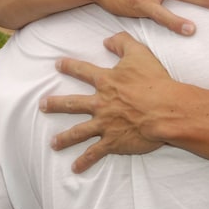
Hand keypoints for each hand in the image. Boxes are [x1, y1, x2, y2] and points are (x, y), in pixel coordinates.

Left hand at [40, 32, 173, 171]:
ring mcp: (105, 124)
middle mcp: (101, 103)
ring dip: (64, 138)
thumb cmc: (154, 81)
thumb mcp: (139, 53)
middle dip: (56, 104)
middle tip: (43, 105)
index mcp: (106, 82)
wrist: (165, 110)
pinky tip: (75, 168)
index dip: (70, 66)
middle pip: (73, 103)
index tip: (58, 64)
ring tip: (53, 143)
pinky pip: (95, 153)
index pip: (83, 71)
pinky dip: (84, 161)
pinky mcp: (113, 141)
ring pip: (79, 132)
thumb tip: (107, 40)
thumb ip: (122, 43)